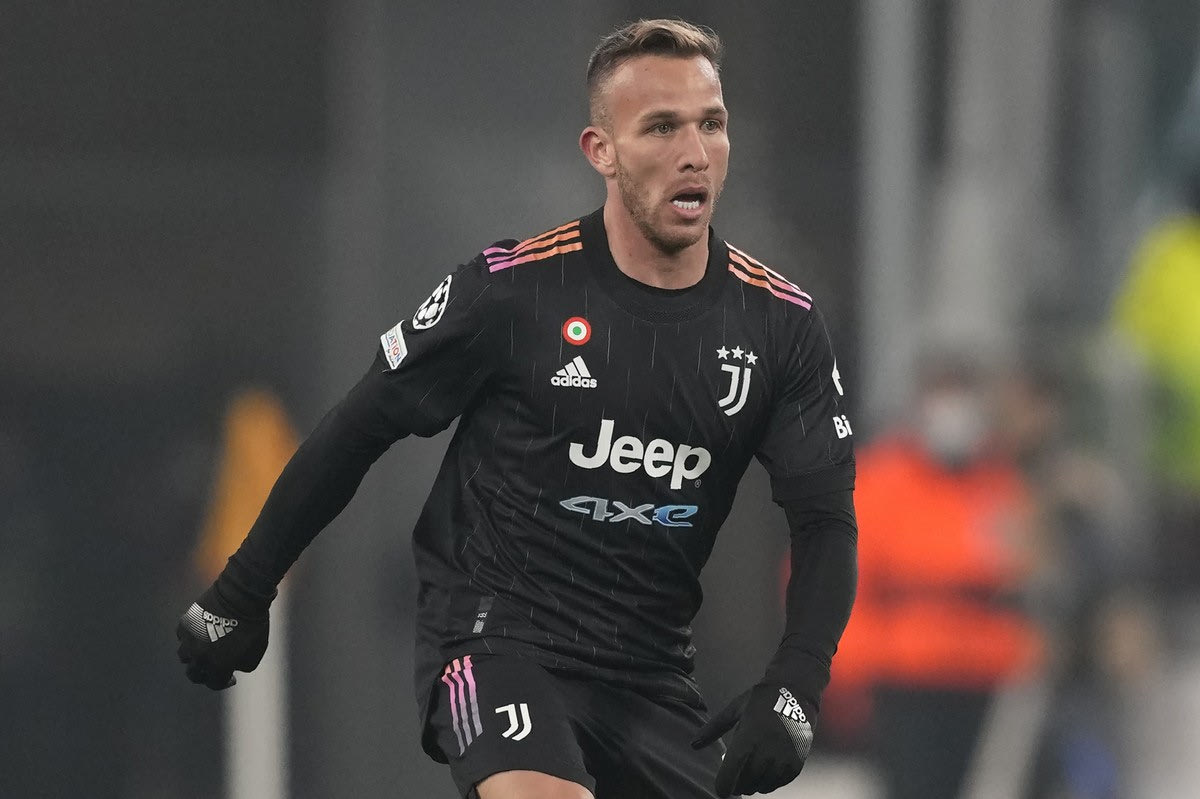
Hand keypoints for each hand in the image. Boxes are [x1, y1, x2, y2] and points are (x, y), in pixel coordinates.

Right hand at [176, 584, 268, 689]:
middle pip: (194, 674)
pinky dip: (191, 637)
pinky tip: (201, 633)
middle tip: (212, 667)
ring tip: (204, 649)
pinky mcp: (185, 624)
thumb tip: (231, 668)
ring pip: (185, 656)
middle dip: (204, 673)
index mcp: (217, 667)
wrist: (242, 596)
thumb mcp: (255, 653)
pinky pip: (183, 637)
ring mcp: (189, 641)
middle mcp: (199, 657)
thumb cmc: (253, 624)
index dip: (223, 682)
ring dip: (194, 655)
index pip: (214, 683)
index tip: (230, 677)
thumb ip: (240, 666)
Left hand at [692, 684, 814, 796]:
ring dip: (753, 783)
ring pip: (761, 787)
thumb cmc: (761, 701)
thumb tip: (694, 745)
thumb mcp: (735, 709)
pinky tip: (766, 768)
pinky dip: (768, 781)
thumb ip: (713, 728)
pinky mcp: (796, 764)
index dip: (723, 786)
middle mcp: (766, 752)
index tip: (721, 788)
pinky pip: (777, 784)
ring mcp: (783, 760)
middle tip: (737, 773)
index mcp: (747, 738)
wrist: (796, 694)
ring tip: (752, 768)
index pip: (730, 775)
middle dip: (737, 783)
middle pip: (745, 784)